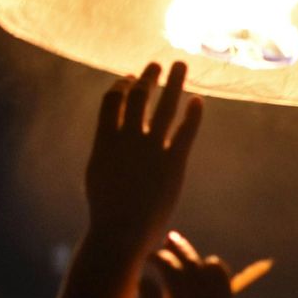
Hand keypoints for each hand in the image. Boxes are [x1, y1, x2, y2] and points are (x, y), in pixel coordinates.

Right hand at [85, 61, 203, 255]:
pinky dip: (193, 114)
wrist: (120, 233)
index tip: (130, 76)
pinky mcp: (173, 162)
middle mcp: (127, 138)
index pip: (112, 100)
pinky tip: (198, 101)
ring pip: (164, 105)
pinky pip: (186, 131)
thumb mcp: (99, 176)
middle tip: (158, 64)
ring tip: (180, 65)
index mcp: (105, 140)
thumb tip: (111, 140)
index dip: (122, 85)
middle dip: (149, 77)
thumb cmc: (108, 211)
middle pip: (139, 95)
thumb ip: (106, 152)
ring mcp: (151, 148)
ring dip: (173, 82)